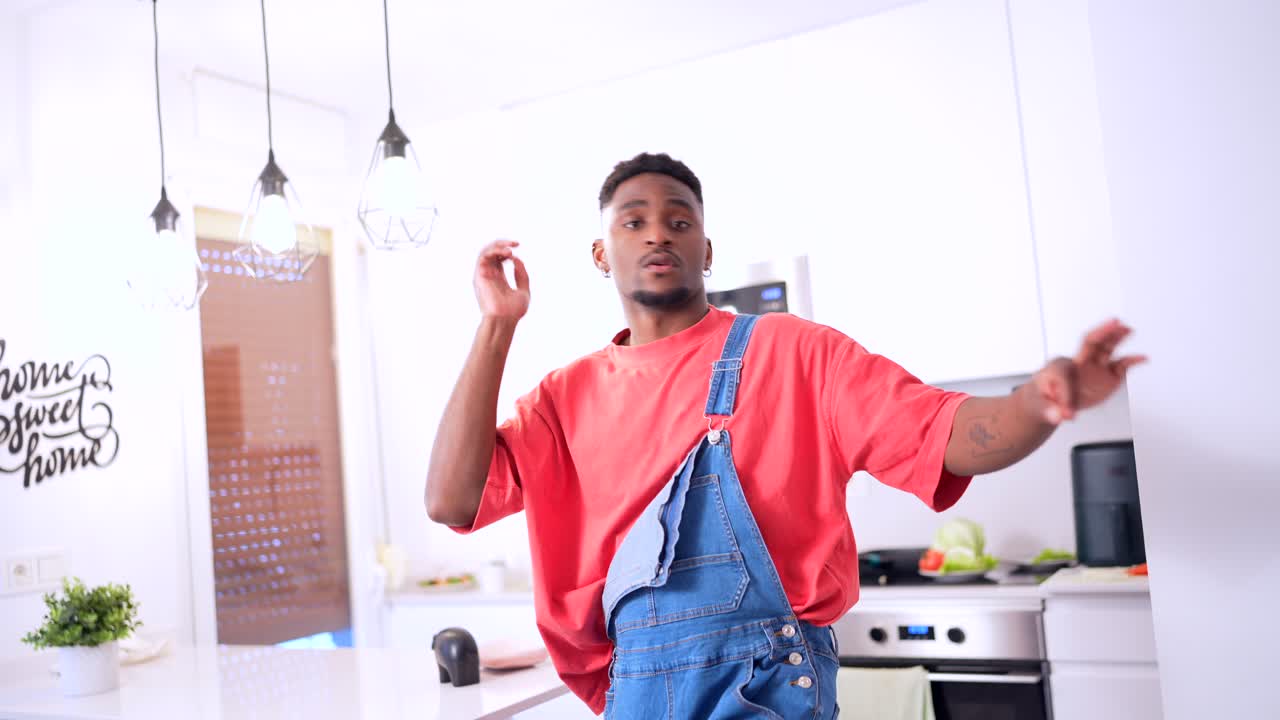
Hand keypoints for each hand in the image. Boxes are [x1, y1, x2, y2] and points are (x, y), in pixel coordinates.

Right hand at [473, 240, 529, 320]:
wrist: (505, 320)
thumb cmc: (513, 311)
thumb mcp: (523, 290)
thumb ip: (521, 274)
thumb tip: (516, 258)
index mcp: (499, 278)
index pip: (499, 257)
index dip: (507, 250)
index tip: (518, 248)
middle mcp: (489, 275)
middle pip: (491, 252)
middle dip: (502, 244)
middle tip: (515, 243)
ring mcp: (483, 275)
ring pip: (485, 251)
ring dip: (498, 246)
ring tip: (510, 250)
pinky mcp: (479, 276)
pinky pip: (482, 257)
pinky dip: (494, 251)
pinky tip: (505, 254)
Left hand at [1030, 319, 1147, 423]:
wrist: (1049, 400)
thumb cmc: (1043, 397)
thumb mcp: (1039, 406)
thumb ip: (1048, 411)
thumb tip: (1057, 416)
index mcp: (1058, 367)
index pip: (1064, 374)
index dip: (1065, 394)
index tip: (1066, 414)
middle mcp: (1078, 363)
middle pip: (1091, 343)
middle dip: (1102, 332)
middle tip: (1114, 323)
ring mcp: (1095, 367)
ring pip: (1107, 348)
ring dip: (1117, 337)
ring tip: (1128, 329)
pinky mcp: (1107, 376)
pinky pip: (1121, 365)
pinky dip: (1132, 361)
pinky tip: (1142, 358)